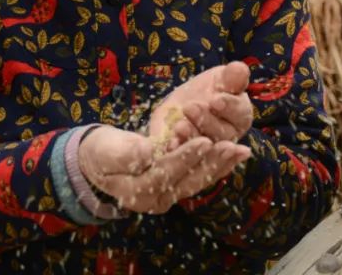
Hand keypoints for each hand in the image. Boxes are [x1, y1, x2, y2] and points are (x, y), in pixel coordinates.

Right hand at [77, 126, 249, 213]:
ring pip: (198, 181)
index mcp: (136, 192)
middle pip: (188, 181)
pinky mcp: (177, 187)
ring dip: (221, 165)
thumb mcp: (106, 149)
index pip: (165, 174)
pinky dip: (218, 165)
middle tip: (233, 146)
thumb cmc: (101, 152)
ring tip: (241, 150)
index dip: (185, 157)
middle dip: (212, 163)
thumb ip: (124, 152)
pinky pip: (200, 177)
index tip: (204, 140)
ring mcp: (168, 196)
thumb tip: (147, 152)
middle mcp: (156, 201)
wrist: (100, 161)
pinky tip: (235, 154)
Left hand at [149, 61, 254, 151]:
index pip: (240, 113)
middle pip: (222, 134)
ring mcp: (209, 152)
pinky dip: (177, 150)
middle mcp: (229, 139)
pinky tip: (170, 143)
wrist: (182, 105)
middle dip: (206, 121)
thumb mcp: (218, 78)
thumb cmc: (207, 90)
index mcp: (241, 117)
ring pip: (205, 149)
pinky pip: (185, 158)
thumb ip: (231, 77)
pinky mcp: (188, 158)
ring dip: (192, 137)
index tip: (216, 100)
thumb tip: (240, 69)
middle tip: (191, 107)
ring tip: (180, 126)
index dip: (228, 107)